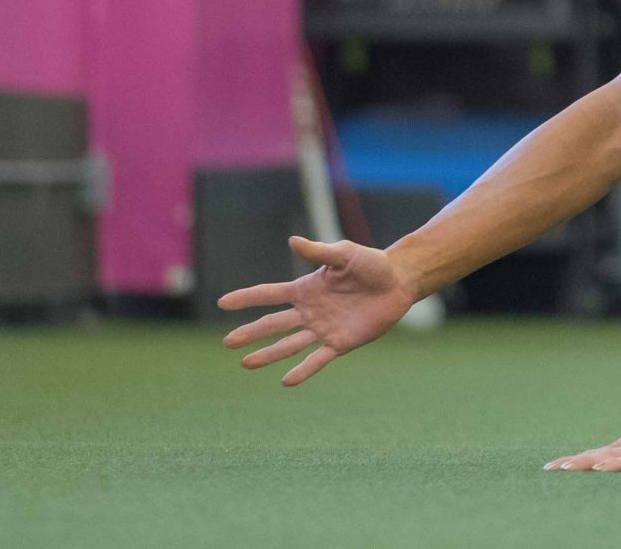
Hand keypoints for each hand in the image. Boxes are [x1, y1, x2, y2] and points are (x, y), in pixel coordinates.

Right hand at [217, 235, 417, 386]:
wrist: (398, 281)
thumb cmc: (372, 264)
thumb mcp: (344, 254)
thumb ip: (319, 252)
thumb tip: (292, 241)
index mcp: (306, 289)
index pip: (270, 294)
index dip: (246, 298)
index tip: (222, 303)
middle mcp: (309, 312)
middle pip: (273, 324)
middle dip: (250, 332)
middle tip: (228, 342)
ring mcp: (323, 329)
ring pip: (289, 345)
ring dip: (268, 354)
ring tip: (246, 363)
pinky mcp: (340, 343)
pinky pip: (317, 359)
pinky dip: (303, 370)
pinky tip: (286, 380)